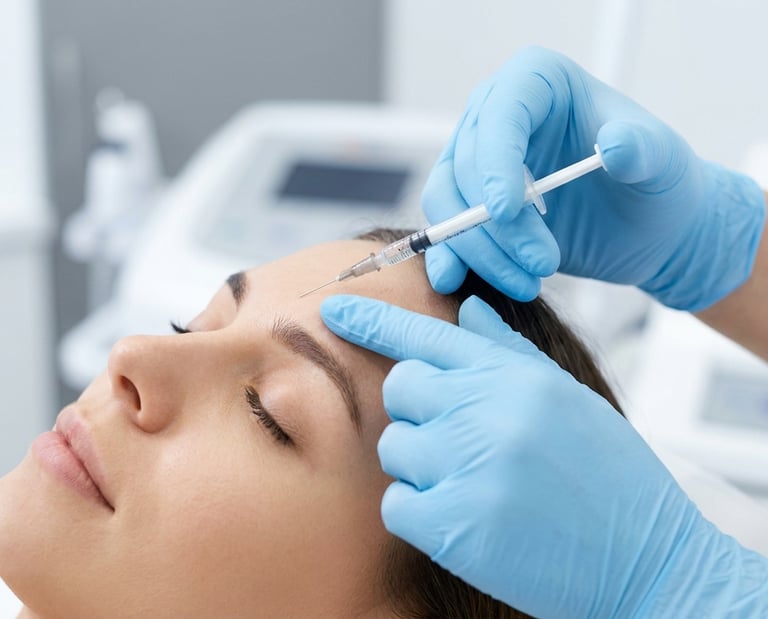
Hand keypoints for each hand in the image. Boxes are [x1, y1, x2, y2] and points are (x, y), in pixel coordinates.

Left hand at [321, 293, 767, 616]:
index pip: (428, 336)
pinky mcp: (455, 526)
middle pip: (402, 389)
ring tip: (477, 484)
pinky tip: (468, 519)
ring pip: (395, 447)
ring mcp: (469, 467)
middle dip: (420, 412)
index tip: (334, 309)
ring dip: (423, 466)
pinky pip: (397, 503)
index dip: (374, 321)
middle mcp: (487, 411)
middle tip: (463, 440)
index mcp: (514, 377)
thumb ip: (508, 351)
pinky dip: (421, 512)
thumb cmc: (607, 473)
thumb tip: (467, 310)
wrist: (648, 556)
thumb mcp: (564, 397)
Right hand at [425, 46, 764, 309]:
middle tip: (542, 263)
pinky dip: (449, 259)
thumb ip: (643, 150)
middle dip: (497, 224)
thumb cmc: (655, 182)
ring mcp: (476, 164)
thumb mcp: (662, 162)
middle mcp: (495, 117)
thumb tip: (616, 146)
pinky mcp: (469, 207)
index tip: (508, 212)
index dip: (495, 162)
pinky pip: (444, 231)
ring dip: (479, 250)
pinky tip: (458, 283)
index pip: (501, 114)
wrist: (646, 227)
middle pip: (465, 167)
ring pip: (446, 204)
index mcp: (537, 83)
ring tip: (528, 282)